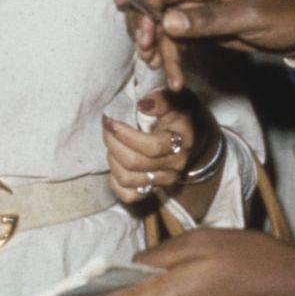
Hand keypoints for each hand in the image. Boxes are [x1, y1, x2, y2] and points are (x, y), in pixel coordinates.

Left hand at [102, 90, 216, 206]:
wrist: (187, 135)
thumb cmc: (177, 113)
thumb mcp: (174, 100)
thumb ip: (161, 100)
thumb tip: (143, 104)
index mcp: (182, 142)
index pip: (152, 147)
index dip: (126, 135)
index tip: (110, 121)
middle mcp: (175, 166)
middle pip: (135, 163)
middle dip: (113, 144)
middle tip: (107, 127)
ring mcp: (164, 181)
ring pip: (128, 179)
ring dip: (112, 160)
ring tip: (111, 143)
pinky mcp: (153, 190)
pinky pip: (129, 196)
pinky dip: (115, 182)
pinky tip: (114, 165)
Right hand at [125, 0, 294, 86]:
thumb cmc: (289, 11)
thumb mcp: (250, 15)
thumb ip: (208, 18)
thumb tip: (166, 21)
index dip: (147, 7)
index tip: (143, 35)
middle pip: (158, 4)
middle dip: (149, 30)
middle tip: (148, 56)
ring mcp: (200, 6)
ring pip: (166, 26)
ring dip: (162, 49)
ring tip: (168, 74)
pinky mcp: (204, 25)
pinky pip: (179, 39)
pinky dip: (174, 56)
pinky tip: (175, 75)